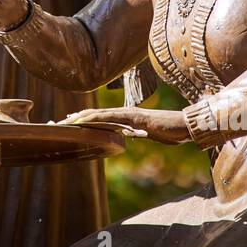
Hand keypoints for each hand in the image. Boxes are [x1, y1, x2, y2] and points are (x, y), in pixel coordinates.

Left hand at [59, 107, 189, 143]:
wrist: (185, 126)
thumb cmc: (171, 131)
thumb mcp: (151, 134)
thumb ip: (139, 132)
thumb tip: (131, 134)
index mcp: (128, 117)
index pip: (103, 118)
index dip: (86, 119)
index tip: (71, 122)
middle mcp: (125, 112)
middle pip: (97, 114)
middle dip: (79, 117)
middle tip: (61, 121)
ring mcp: (128, 113)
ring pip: (100, 114)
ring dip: (82, 118)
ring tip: (66, 121)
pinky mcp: (132, 117)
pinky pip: (110, 117)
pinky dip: (94, 119)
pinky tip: (83, 121)